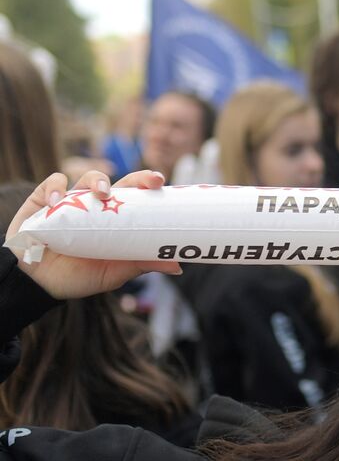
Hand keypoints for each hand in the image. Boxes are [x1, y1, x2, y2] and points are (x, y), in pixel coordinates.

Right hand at [8, 170, 178, 298]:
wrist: (39, 282)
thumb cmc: (79, 275)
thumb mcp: (113, 272)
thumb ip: (141, 265)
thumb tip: (177, 266)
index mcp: (115, 219)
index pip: (136, 197)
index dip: (148, 185)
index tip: (161, 182)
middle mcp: (96, 205)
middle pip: (120, 183)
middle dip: (136, 178)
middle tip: (149, 181)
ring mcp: (71, 200)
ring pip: (88, 178)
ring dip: (97, 181)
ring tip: (101, 194)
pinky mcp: (43, 200)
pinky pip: (52, 184)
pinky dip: (55, 189)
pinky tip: (55, 203)